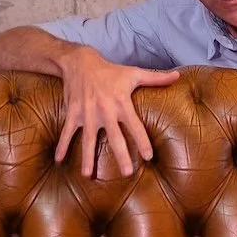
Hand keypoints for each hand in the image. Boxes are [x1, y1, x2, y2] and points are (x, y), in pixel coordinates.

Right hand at [54, 48, 181, 178]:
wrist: (80, 62)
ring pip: (88, 139)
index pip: (135, 125)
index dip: (142, 140)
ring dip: (87, 157)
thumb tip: (178, 76)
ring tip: (88, 175)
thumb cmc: (110, 70)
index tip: (148, 156)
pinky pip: (67, 131)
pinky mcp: (73, 113)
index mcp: (122, 103)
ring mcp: (87, 113)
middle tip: (126, 173)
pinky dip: (62, 145)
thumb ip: (156, 78)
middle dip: (121, 155)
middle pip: (114, 137)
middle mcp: (105, 110)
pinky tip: (58, 160)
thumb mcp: (134, 73)